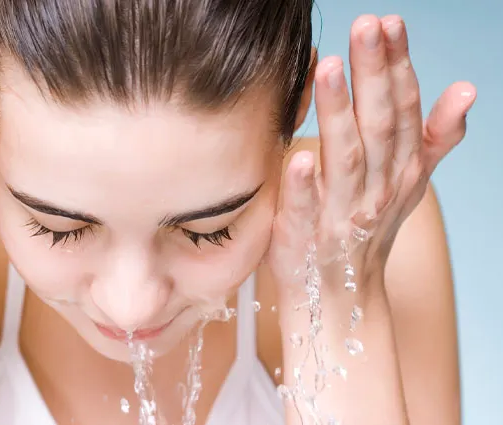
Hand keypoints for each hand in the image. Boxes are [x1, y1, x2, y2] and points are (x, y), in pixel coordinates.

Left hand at [269, 14, 475, 291]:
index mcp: (399, 170)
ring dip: (338, 114)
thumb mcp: (411, 183)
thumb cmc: (368, 229)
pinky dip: (303, 187)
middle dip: (373, 74)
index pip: (402, 110)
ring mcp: (342, 215)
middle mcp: (376, 189)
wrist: (339, 295)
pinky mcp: (305, 237)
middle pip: (378, 125)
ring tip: (328, 70)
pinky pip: (305, 211)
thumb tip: (467, 88)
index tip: (389, 23)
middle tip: (364, 27)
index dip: (397, 66)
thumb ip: (435, 137)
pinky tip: (296, 158)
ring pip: (345, 159)